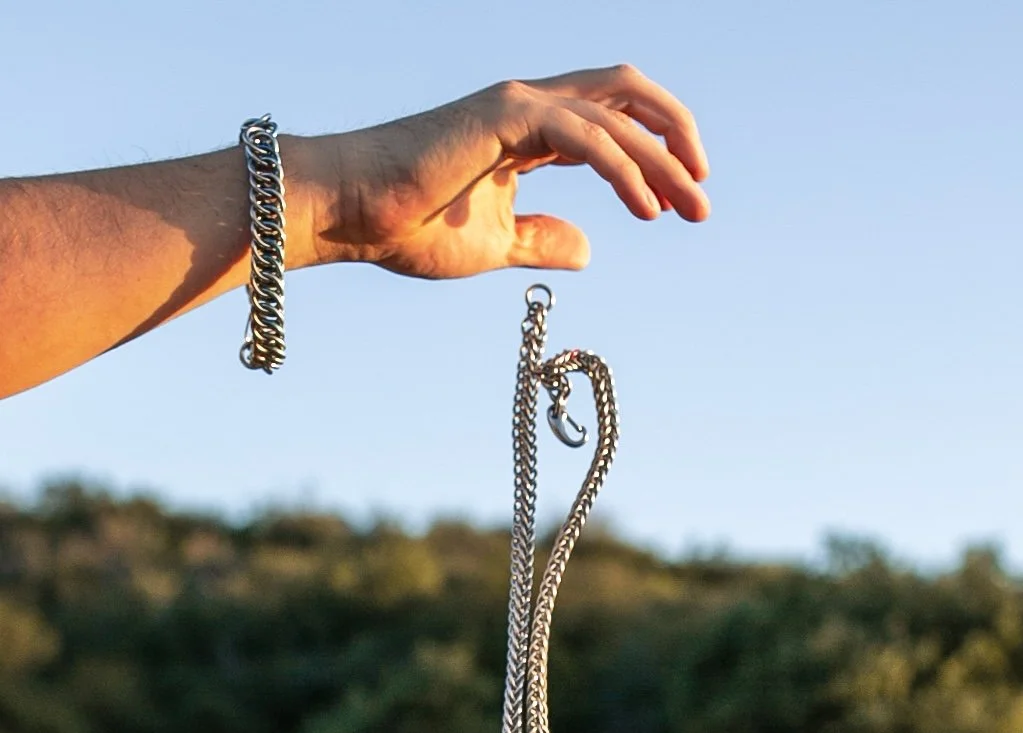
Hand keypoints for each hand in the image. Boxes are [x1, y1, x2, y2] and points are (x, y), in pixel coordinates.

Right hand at [304, 65, 709, 279]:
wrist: (351, 214)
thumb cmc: (409, 226)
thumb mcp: (494, 243)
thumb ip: (540, 239)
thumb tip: (588, 247)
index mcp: (530, 130)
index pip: (612, 124)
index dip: (655, 157)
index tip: (681, 204)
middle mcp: (531, 105)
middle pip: (629, 96)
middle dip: (676, 139)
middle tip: (702, 196)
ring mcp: (519, 103)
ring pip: (617, 113)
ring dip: (664, 159)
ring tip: (691, 207)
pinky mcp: (506, 115)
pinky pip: (587, 136)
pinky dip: (624, 168)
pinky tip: (647, 209)